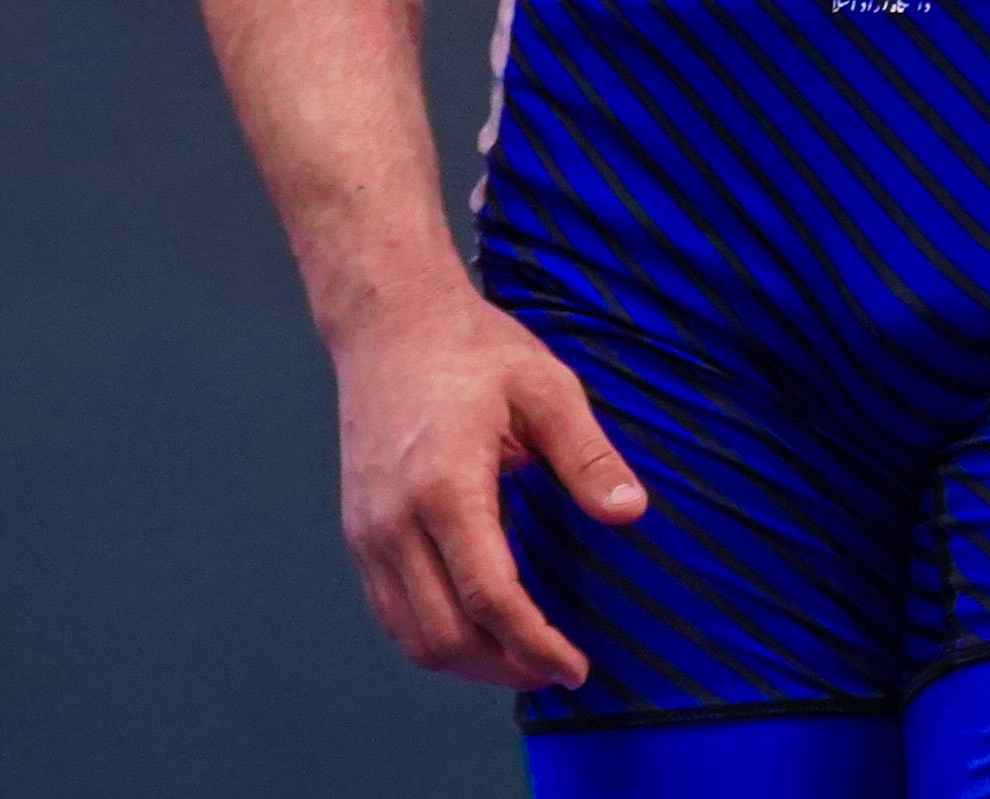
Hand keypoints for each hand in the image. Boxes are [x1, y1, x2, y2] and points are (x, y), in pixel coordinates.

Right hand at [330, 281, 644, 687]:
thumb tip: (630, 511)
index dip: (535, 646)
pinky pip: (390, 612)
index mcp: (445, 484)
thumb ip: (587, 453)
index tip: (575, 667)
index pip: (490, 598)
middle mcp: (395, 519)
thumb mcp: (545, 386)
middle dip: (505, 667)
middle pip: (445, 635)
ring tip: (522, 658)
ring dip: (468, 663)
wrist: (389, 322)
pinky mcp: (358, 532)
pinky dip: (434, 637)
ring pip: (411, 636)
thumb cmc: (470, 348)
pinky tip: (477, 628)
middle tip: (556, 668)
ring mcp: (368, 530)